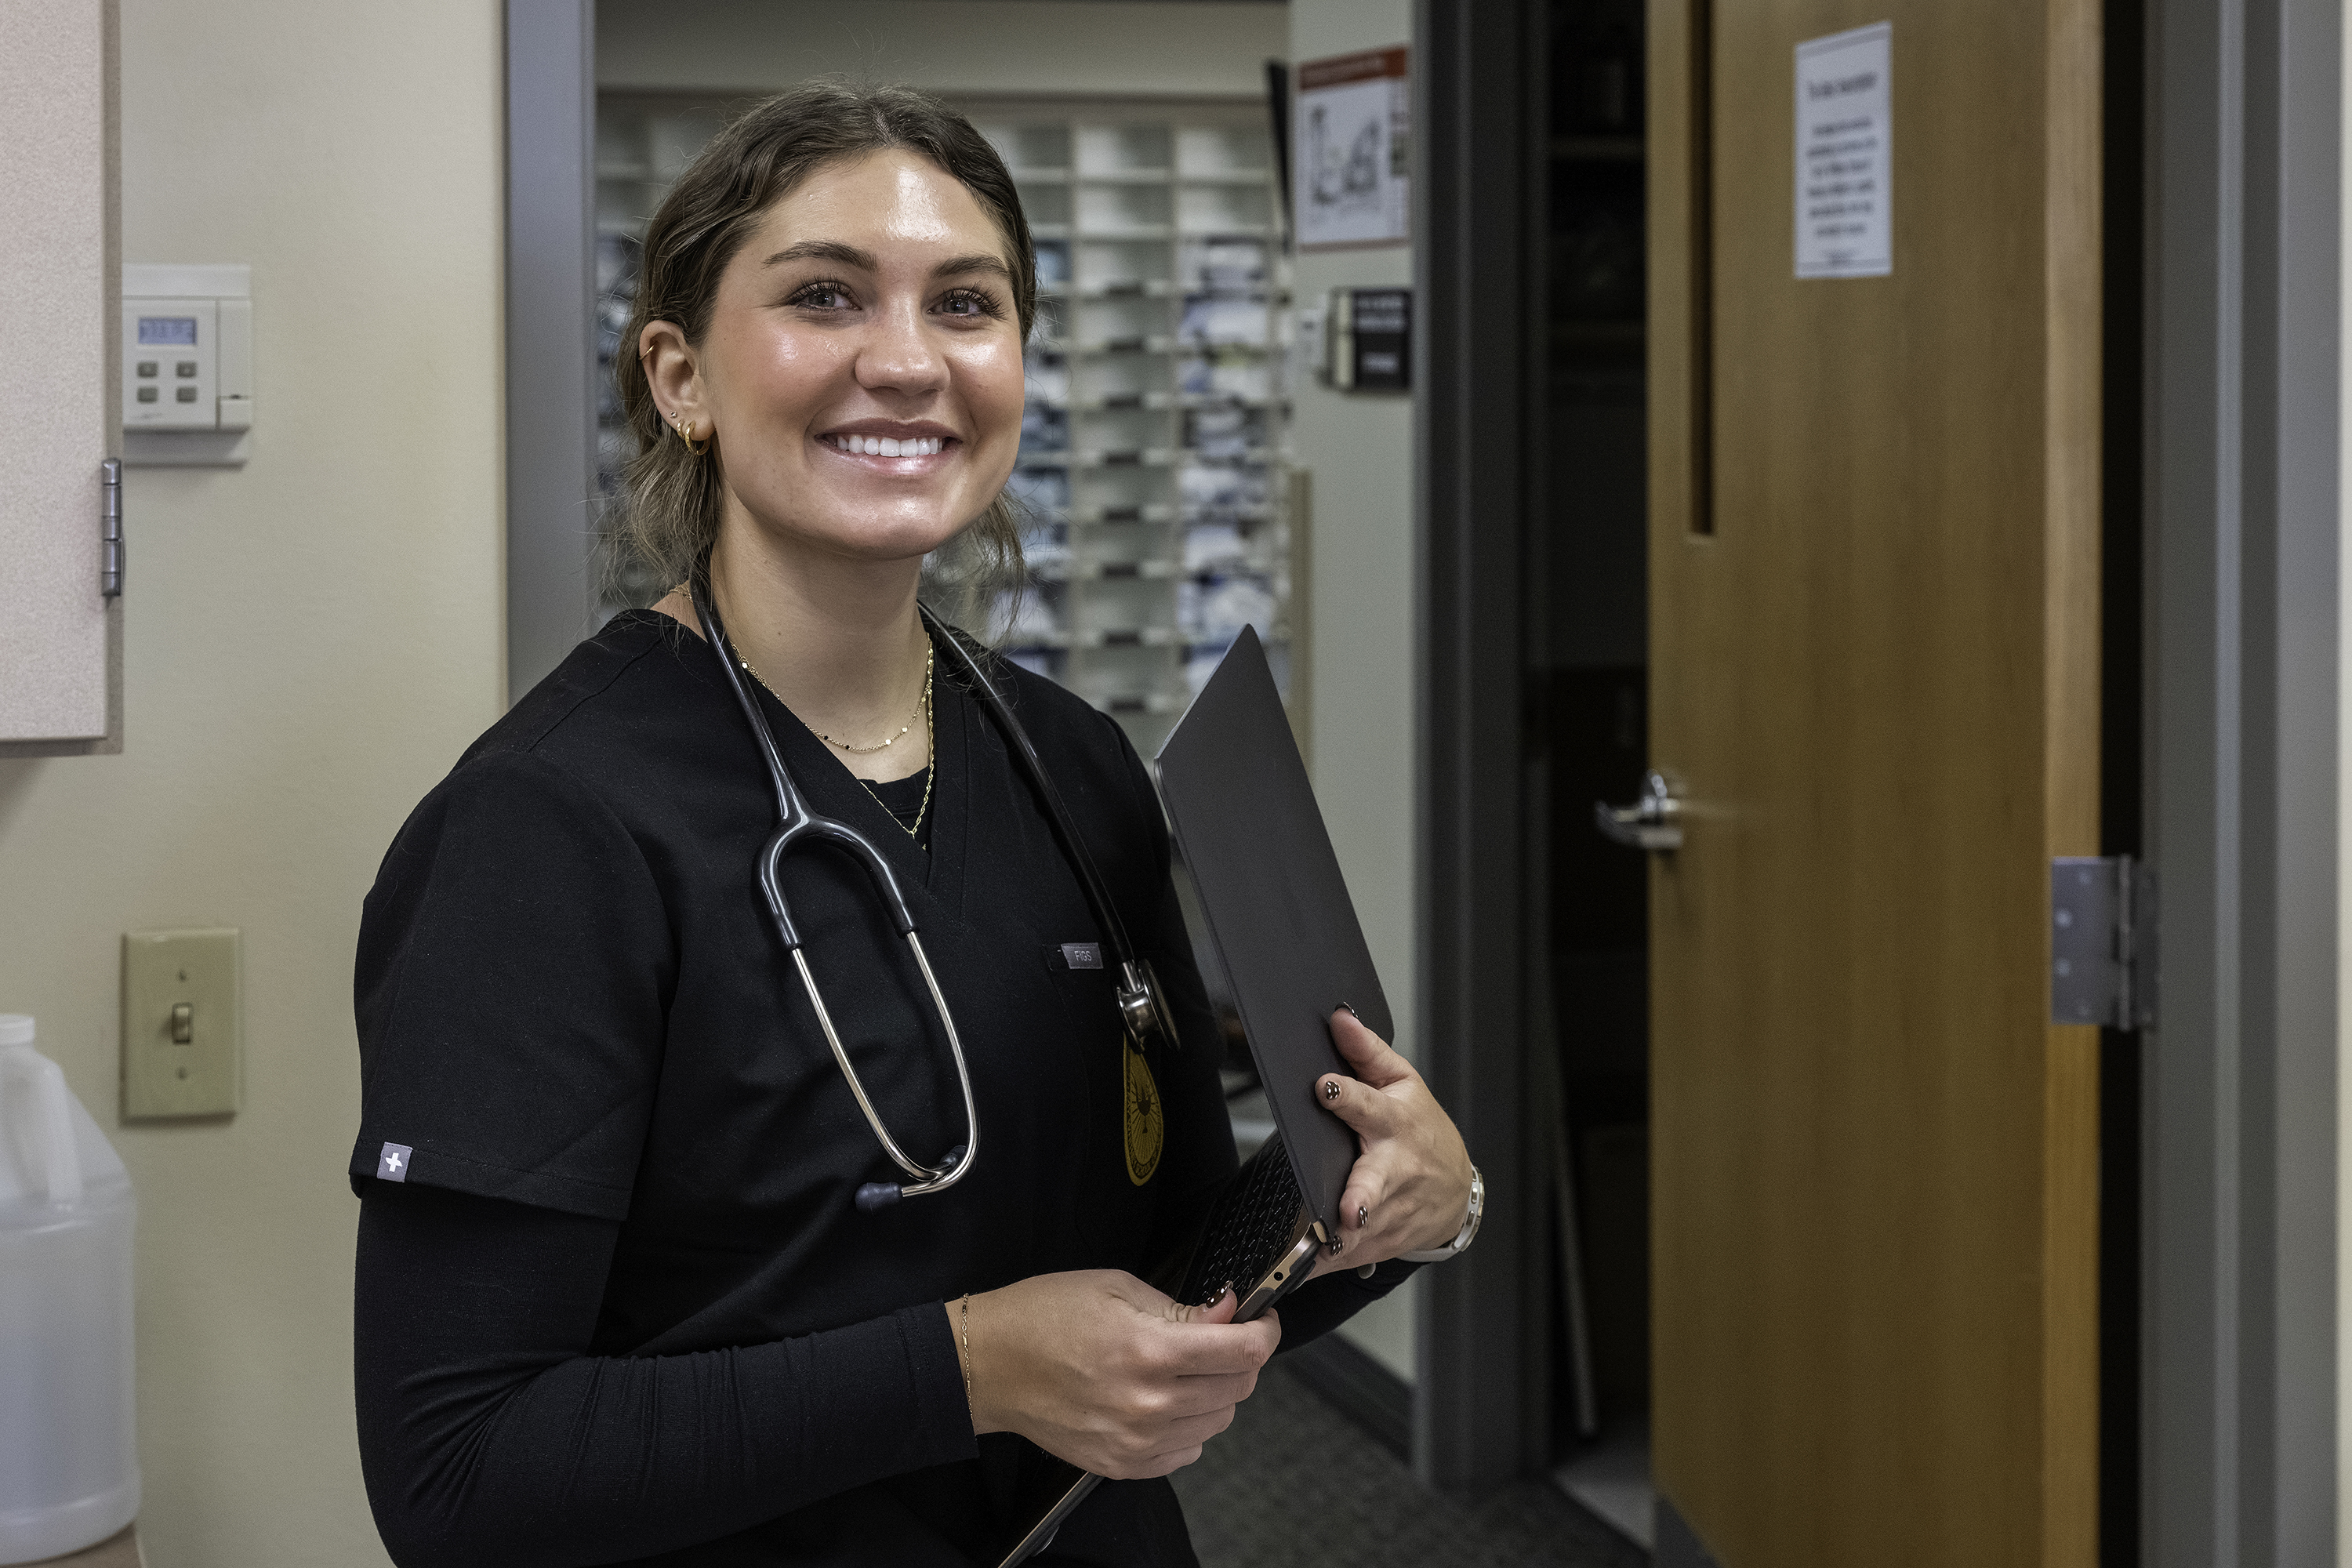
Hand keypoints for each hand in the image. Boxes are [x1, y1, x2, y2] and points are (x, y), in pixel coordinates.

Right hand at [953, 1270, 1277, 1479]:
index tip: (1261, 1320)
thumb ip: (1182, 1307)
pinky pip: (1186, 1452)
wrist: (989, 1364)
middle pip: (1238, 1388)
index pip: (1243, 1352)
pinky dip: (1189, 1427)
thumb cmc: (1045, 1315)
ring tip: (1186, 1369)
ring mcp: (1137, 1441)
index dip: (1264, 1331)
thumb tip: (1230, 1311)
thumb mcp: (1118, 1287)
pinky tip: (1165, 1401)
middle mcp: (1150, 1403)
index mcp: (1151, 1351)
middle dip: (1240, 1358)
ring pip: (1218, 1422)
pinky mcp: (1122, 1464)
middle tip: (1219, 1338)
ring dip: (1216, 1393)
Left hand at [1308, 1008, 1474, 1276]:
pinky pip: (1346, 1257)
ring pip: (1359, 1231)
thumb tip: (1339, 1020)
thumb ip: (1367, 1053)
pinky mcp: (1379, 1242)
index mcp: (1393, 1124)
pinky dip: (1326, 1265)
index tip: (1325, 1088)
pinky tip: (1301, 1272)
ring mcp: (1388, 1211)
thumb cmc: (1424, 1131)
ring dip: (1335, 1241)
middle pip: (1374, 1183)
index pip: (1368, 1106)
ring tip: (1307, 1250)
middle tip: (1348, 1208)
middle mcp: (1391, 1170)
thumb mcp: (1403, 1084)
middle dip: (1361, 1197)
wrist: (1455, 1191)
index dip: (1347, 1097)